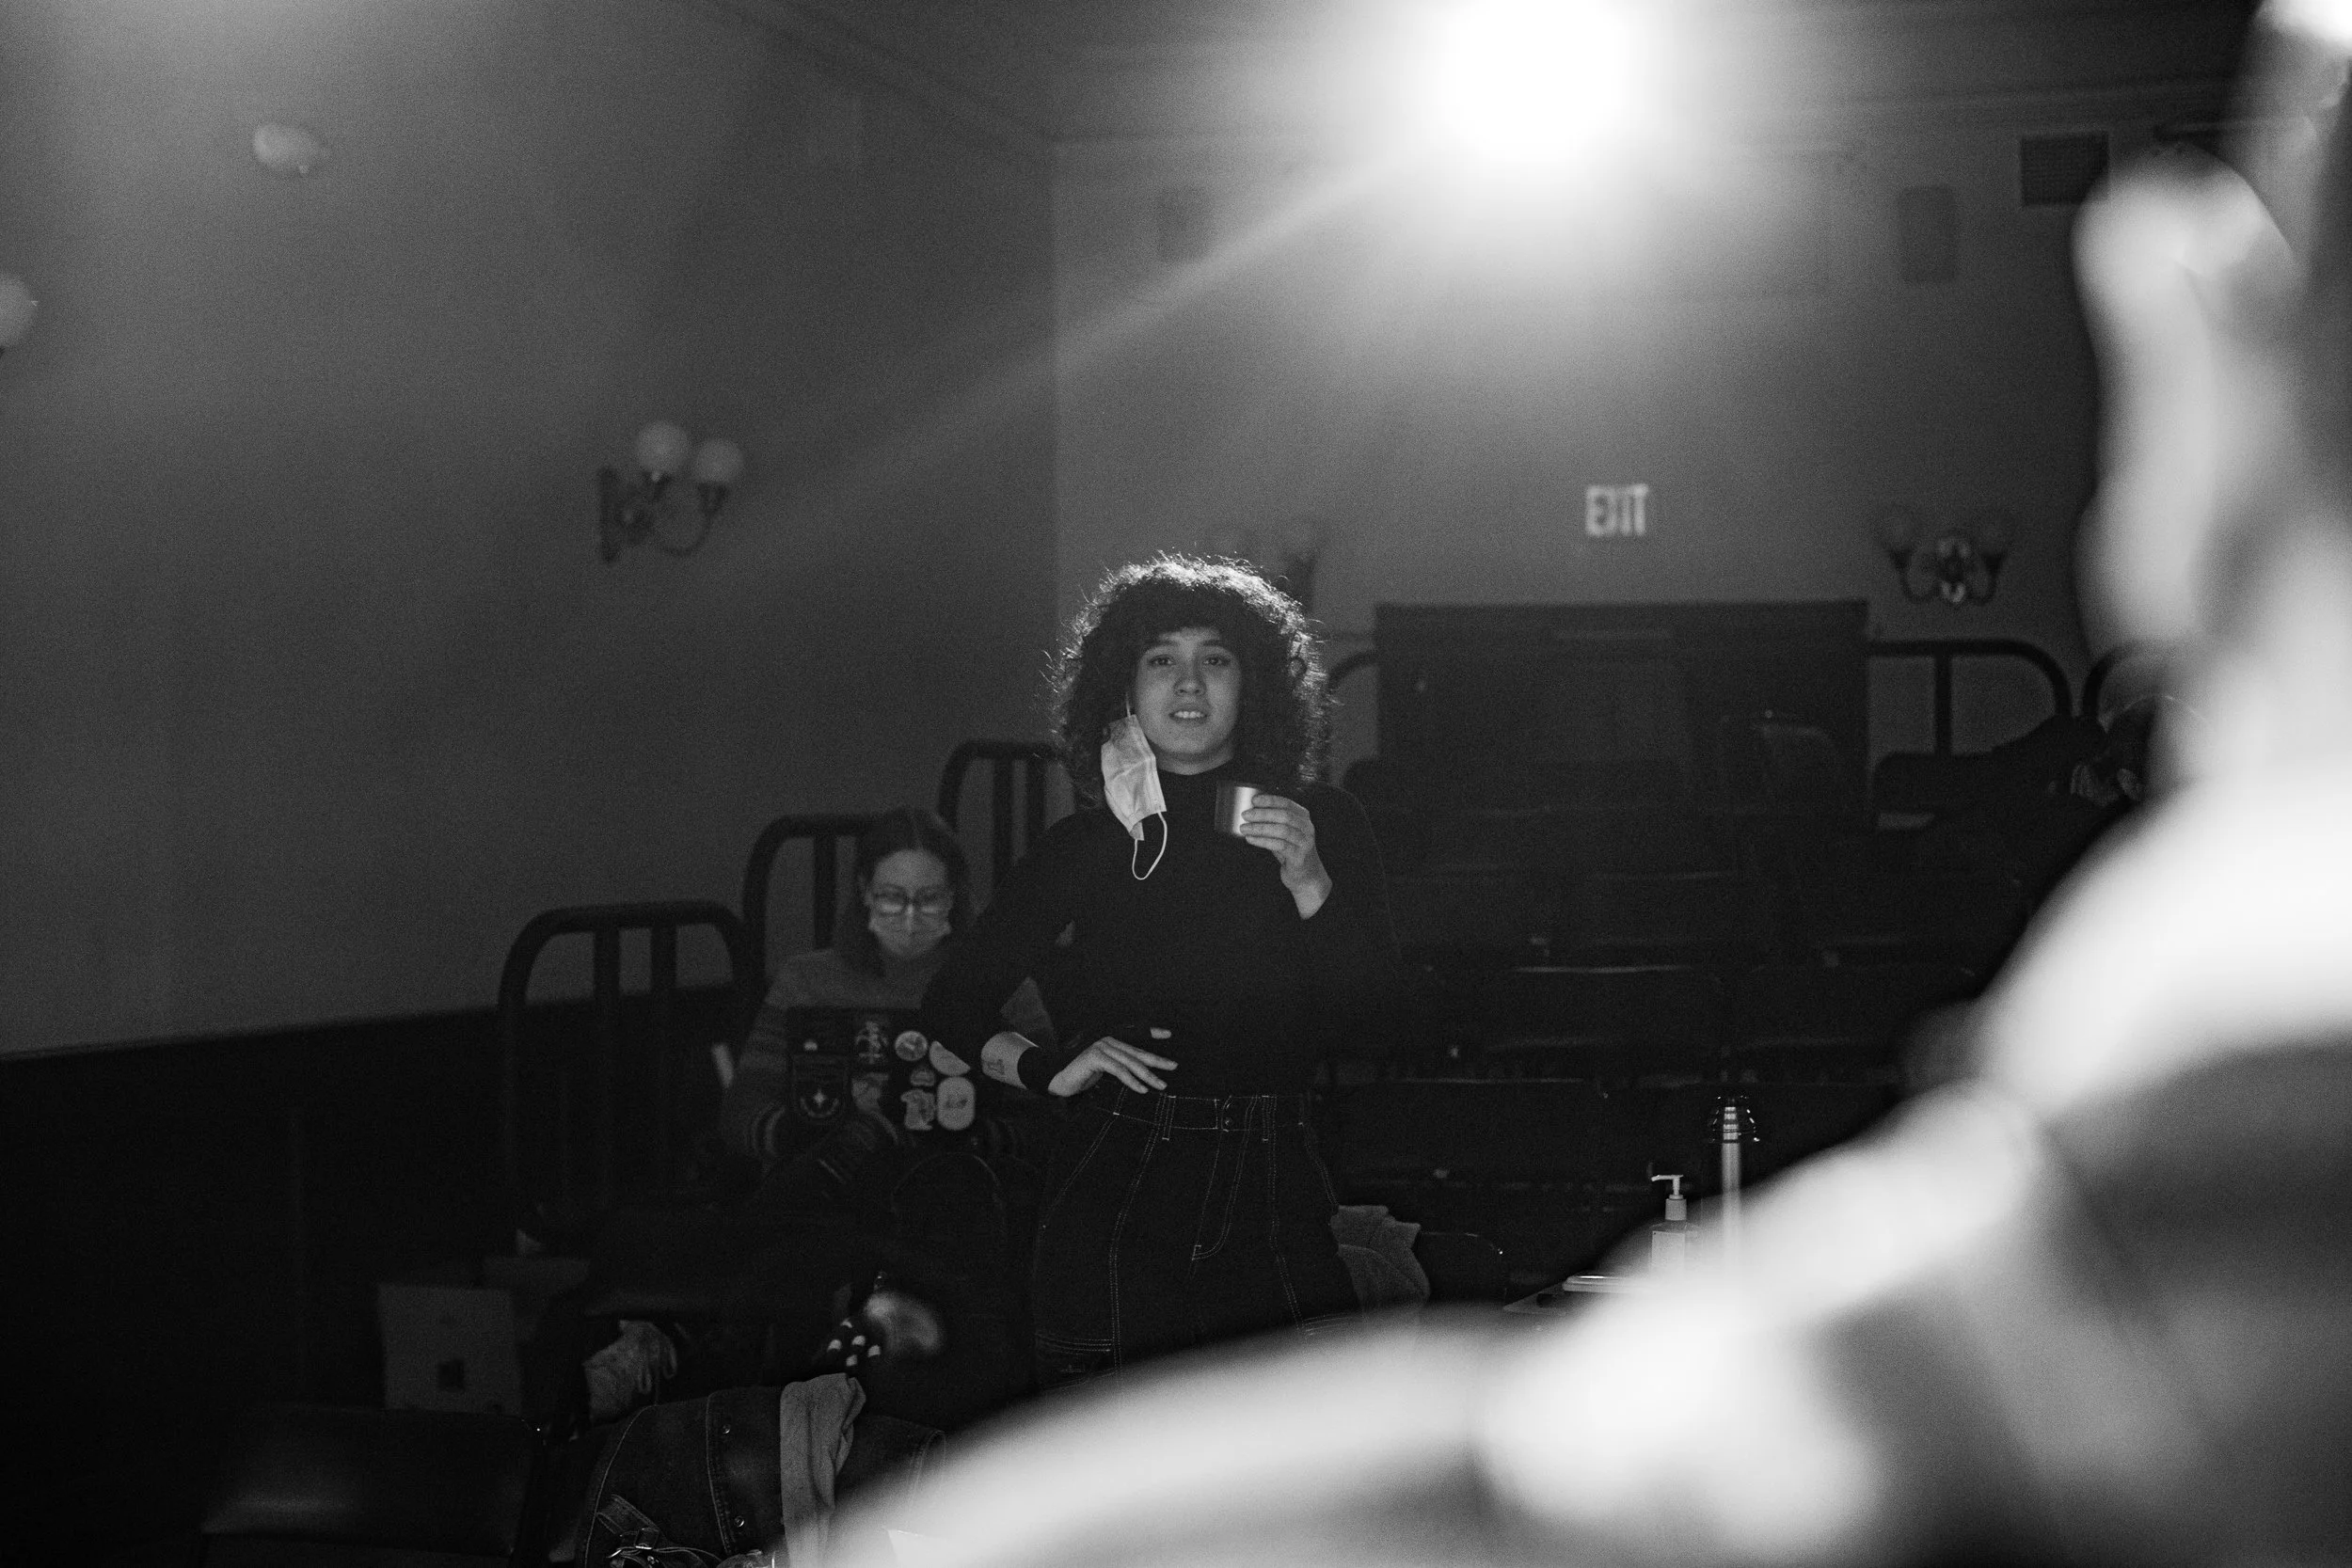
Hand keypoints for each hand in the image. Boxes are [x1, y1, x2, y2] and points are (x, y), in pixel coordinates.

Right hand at [1048, 1029, 1176, 1097]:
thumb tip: (1143, 1076)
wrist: (1060, 1082)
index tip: (1168, 1034)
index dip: (1152, 1033)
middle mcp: (1107, 1041)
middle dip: (1157, 1060)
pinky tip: (1142, 1089)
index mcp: (1111, 1042)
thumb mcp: (1106, 1071)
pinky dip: (1132, 1080)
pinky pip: (1119, 1070)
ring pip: (1130, 1062)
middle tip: (1173, 1066)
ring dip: (1148, 1076)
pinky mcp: (1095, 1057)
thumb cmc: (1083, 1078)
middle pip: (1137, 1052)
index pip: (1135, 1037)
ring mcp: (1101, 1047)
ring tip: (1161, 1085)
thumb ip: (1121, 1068)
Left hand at [1238, 794, 1332, 916]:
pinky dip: (1263, 841)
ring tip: (1245, 828)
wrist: (1306, 876)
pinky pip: (1280, 845)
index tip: (1254, 800)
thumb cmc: (1292, 852)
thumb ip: (1272, 823)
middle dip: (1262, 814)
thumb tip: (1251, 813)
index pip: (1286, 804)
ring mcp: (1305, 842)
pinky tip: (1251, 839)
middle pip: (1284, 815)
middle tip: (1245, 815)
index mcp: (1303, 818)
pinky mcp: (1300, 856)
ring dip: (1260, 828)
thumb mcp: (1284, 834)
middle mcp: (1307, 828)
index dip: (1270, 800)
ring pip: (1282, 830)